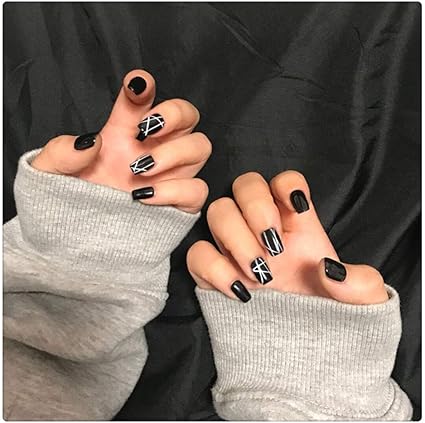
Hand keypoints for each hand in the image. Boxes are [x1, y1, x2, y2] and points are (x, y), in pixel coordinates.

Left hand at [31, 69, 210, 212]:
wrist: (76, 244)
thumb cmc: (66, 205)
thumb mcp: (49, 176)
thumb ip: (61, 153)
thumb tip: (91, 142)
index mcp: (123, 135)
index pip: (141, 100)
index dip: (144, 86)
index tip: (137, 85)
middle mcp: (152, 150)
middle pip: (189, 115)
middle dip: (175, 113)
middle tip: (146, 130)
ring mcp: (169, 176)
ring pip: (200, 147)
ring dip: (175, 153)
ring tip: (141, 169)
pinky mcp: (179, 205)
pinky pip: (197, 189)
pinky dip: (175, 190)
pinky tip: (145, 197)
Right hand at [187, 171, 387, 303]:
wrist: (299, 352)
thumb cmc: (328, 319)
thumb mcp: (360, 304)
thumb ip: (362, 285)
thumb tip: (330, 270)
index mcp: (297, 224)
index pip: (285, 181)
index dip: (286, 184)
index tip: (297, 209)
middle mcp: (262, 228)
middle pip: (245, 184)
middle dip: (256, 208)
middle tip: (274, 247)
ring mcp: (234, 247)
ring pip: (217, 210)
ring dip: (236, 238)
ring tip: (260, 274)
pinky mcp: (211, 271)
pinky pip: (197, 252)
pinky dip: (213, 268)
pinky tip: (240, 292)